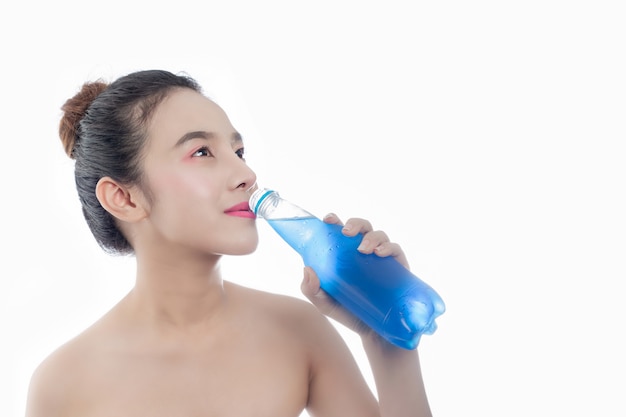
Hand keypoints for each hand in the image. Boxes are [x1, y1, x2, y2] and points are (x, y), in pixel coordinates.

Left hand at [300, 213, 408, 337]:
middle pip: (362, 227)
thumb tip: (307, 268)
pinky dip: (389, 247)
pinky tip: (381, 254)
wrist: (374, 335)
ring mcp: (381, 259)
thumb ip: (312, 289)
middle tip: (347, 233)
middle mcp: (363, 252)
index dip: (335, 221)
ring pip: (379, 235)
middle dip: (355, 223)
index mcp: (345, 255)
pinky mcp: (398, 268)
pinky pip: (396, 250)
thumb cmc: (348, 314)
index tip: (329, 220)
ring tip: (364, 249)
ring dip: (371, 237)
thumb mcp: (324, 304)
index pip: (340, 231)